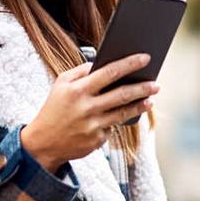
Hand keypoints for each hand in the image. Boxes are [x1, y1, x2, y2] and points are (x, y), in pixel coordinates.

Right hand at [21, 53, 158, 169]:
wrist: (43, 143)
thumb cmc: (54, 108)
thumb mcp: (61, 84)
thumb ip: (81, 71)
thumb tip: (103, 63)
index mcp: (78, 89)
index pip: (109, 72)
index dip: (129, 64)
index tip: (145, 58)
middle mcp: (87, 107)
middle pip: (122, 94)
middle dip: (143, 88)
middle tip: (156, 84)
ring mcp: (93, 125)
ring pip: (124, 113)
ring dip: (140, 106)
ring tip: (150, 99)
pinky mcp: (97, 140)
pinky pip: (112, 127)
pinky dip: (117, 121)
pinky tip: (121, 117)